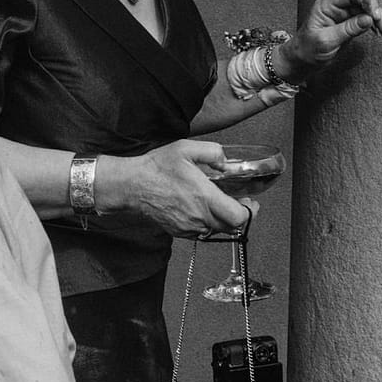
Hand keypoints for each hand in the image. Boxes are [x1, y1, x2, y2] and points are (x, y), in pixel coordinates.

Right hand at [102, 140, 250, 238]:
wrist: (131, 185)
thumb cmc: (155, 168)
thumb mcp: (185, 148)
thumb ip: (212, 151)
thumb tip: (225, 161)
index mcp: (204, 197)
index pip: (239, 217)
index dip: (249, 211)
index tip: (249, 202)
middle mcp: (198, 216)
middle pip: (232, 227)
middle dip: (239, 215)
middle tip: (238, 203)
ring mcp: (188, 226)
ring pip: (217, 231)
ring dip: (222, 220)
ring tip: (218, 205)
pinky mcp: (179, 231)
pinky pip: (201, 232)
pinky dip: (206, 224)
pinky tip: (201, 210)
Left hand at [281, 0, 381, 76]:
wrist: (300, 61)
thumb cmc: (307, 50)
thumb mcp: (325, 41)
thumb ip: (347, 29)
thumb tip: (369, 19)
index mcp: (327, 6)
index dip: (368, 1)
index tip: (377, 17)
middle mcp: (337, 7)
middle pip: (366, 3)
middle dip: (381, 17)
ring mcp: (345, 15)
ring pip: (371, 13)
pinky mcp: (351, 24)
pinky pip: (370, 21)